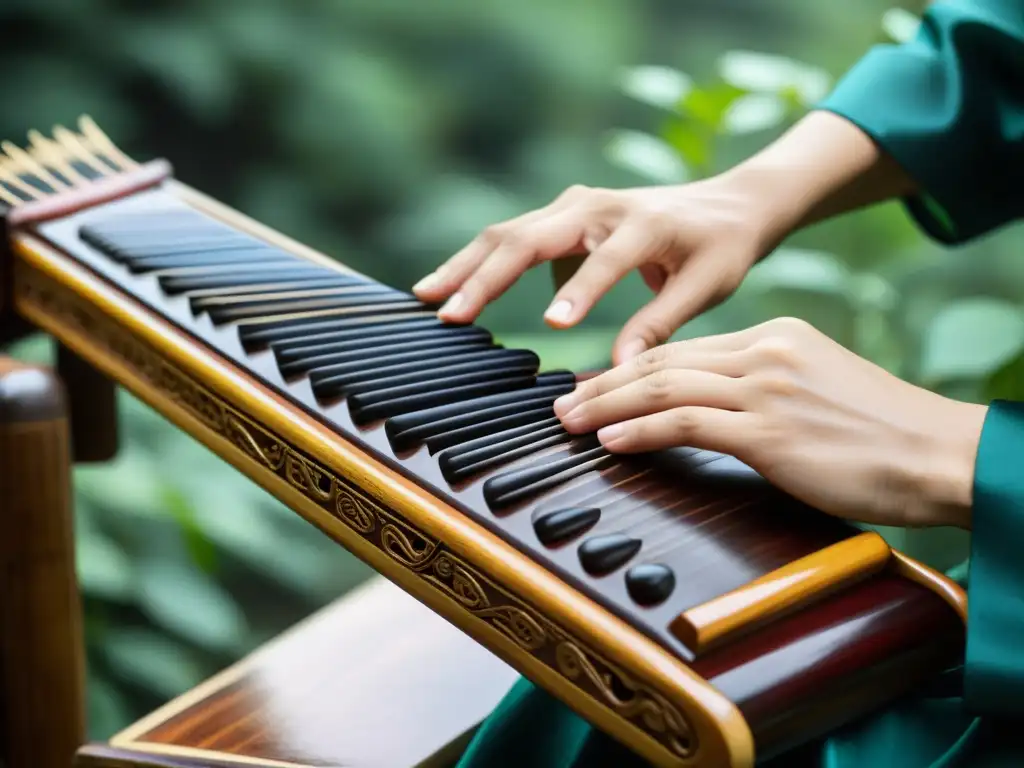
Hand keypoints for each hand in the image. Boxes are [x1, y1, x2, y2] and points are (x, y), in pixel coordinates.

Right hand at [413, 176, 779, 364]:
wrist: (725, 203)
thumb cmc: (720, 248)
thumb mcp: (706, 287)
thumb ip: (660, 325)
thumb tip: (620, 371)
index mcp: (643, 223)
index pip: (605, 259)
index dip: (579, 291)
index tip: (553, 326)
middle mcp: (598, 206)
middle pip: (529, 237)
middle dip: (486, 277)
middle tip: (450, 316)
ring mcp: (574, 205)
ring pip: (508, 232)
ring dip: (466, 264)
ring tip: (427, 297)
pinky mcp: (561, 214)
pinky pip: (512, 235)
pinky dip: (478, 260)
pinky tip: (449, 287)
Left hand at [553, 317, 986, 528]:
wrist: (940, 453)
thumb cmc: (880, 434)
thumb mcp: (814, 391)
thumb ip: (760, 389)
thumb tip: (709, 411)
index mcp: (775, 338)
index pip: (684, 350)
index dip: (631, 368)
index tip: (597, 386)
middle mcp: (765, 352)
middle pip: (663, 361)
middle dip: (605, 383)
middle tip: (564, 402)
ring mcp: (765, 388)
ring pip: (663, 386)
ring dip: (607, 406)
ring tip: (570, 421)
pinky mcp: (768, 429)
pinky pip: (686, 421)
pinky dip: (640, 429)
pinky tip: (610, 440)